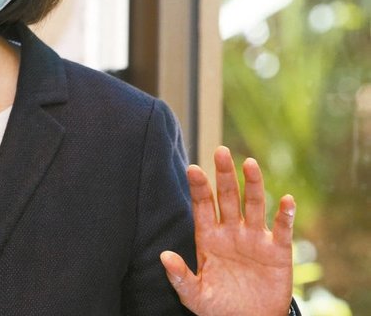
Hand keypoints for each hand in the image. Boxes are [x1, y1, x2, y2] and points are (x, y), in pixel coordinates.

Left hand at [161, 146, 294, 315]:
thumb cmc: (218, 307)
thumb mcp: (194, 295)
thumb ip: (179, 277)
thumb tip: (163, 256)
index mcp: (208, 237)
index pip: (202, 206)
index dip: (199, 187)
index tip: (193, 168)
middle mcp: (231, 231)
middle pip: (228, 197)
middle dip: (224, 175)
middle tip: (220, 151)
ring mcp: (254, 239)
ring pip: (254, 205)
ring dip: (254, 184)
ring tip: (250, 163)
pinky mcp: (277, 251)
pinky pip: (282, 229)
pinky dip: (285, 215)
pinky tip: (287, 199)